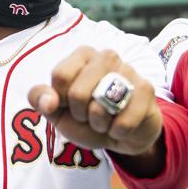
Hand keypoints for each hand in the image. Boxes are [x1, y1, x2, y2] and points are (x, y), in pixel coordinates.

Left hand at [28, 46, 161, 155]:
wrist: (122, 133)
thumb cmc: (87, 116)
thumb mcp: (57, 110)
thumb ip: (41, 100)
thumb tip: (48, 102)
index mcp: (83, 55)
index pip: (60, 76)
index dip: (60, 100)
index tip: (69, 104)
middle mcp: (107, 56)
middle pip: (77, 93)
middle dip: (79, 115)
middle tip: (89, 115)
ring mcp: (129, 71)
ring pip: (100, 107)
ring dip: (98, 124)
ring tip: (105, 120)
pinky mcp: (146, 90)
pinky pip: (122, 122)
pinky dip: (117, 132)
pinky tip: (121, 125)